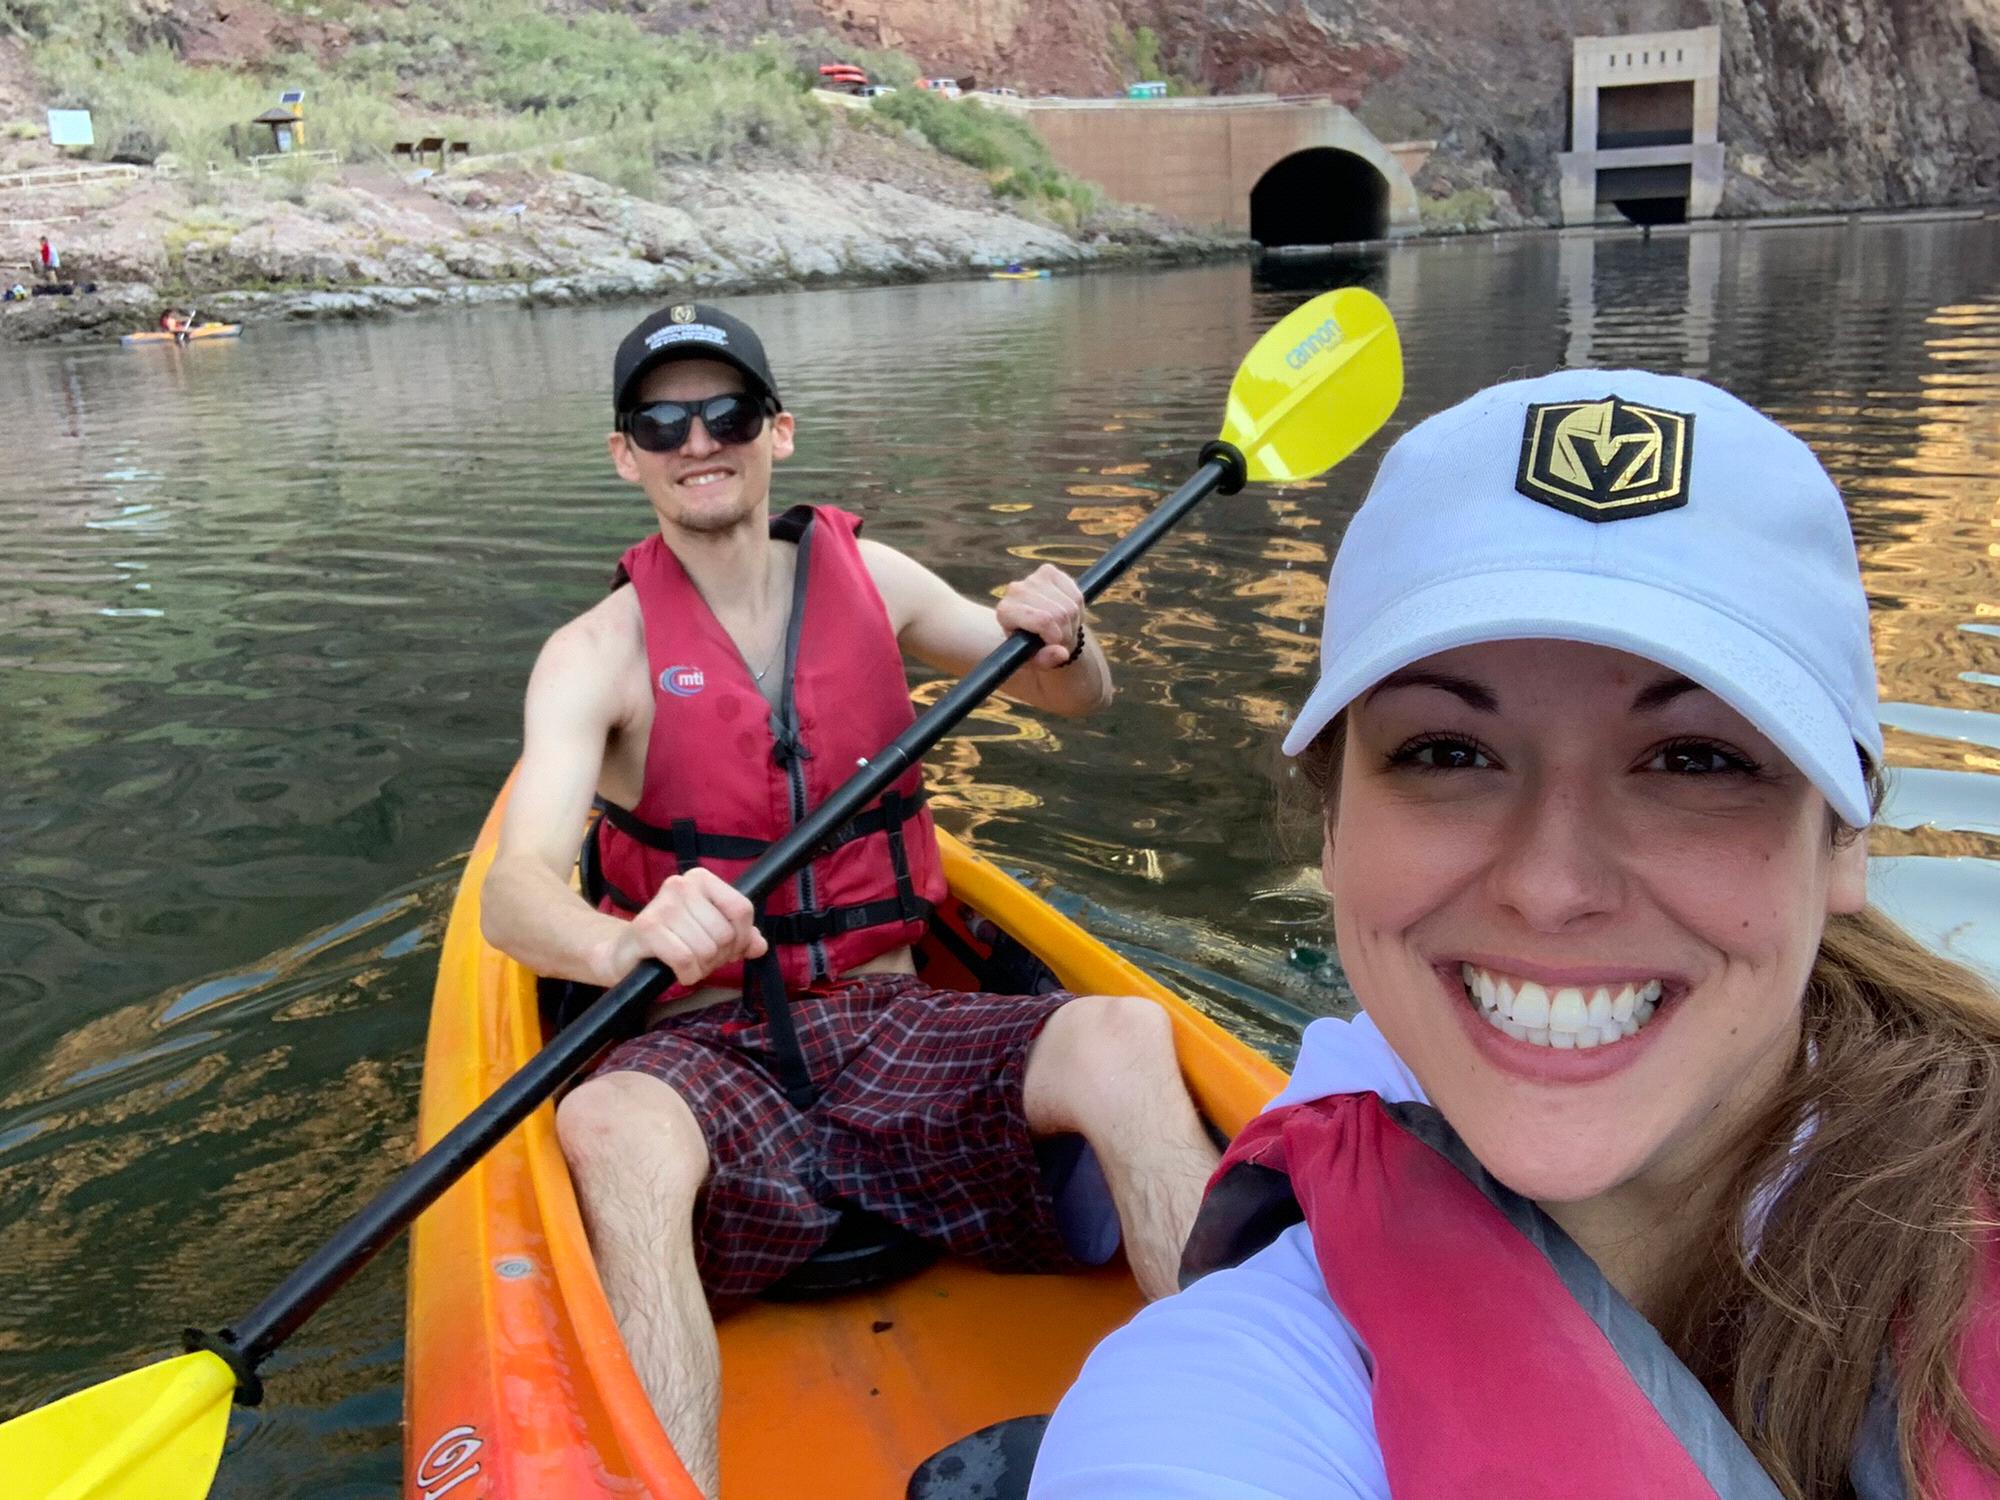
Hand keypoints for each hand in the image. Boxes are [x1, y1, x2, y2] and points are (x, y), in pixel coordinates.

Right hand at [611, 867, 766, 988]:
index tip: (729, 950)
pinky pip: (685, 959)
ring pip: (706, 949)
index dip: (741, 938)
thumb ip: (740, 938)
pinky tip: (678, 972)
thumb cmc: (673, 940)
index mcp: (701, 879)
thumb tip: (760, 946)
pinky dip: (687, 974)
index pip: (741, 909)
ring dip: (701, 968)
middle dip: (718, 957)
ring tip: (688, 964)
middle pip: (724, 933)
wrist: (626, 951)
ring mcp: (662, 906)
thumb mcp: (710, 934)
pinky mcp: (646, 928)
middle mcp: (681, 885)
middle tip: (702, 959)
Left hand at [996, 563, 1085, 669]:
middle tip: (1061, 642)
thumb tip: (1061, 653)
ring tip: (1063, 631)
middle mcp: (1016, 590)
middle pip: (1059, 614)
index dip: (1056, 636)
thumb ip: (1045, 660)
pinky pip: (1076, 595)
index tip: (1055, 645)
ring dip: (1073, 624)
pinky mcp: (1048, 571)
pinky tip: (1067, 616)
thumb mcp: (1034, 661)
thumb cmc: (1031, 648)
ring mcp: (1033, 578)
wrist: (1034, 629)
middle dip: (1066, 634)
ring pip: (1070, 606)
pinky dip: (1078, 610)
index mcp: (1005, 612)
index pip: (1043, 620)